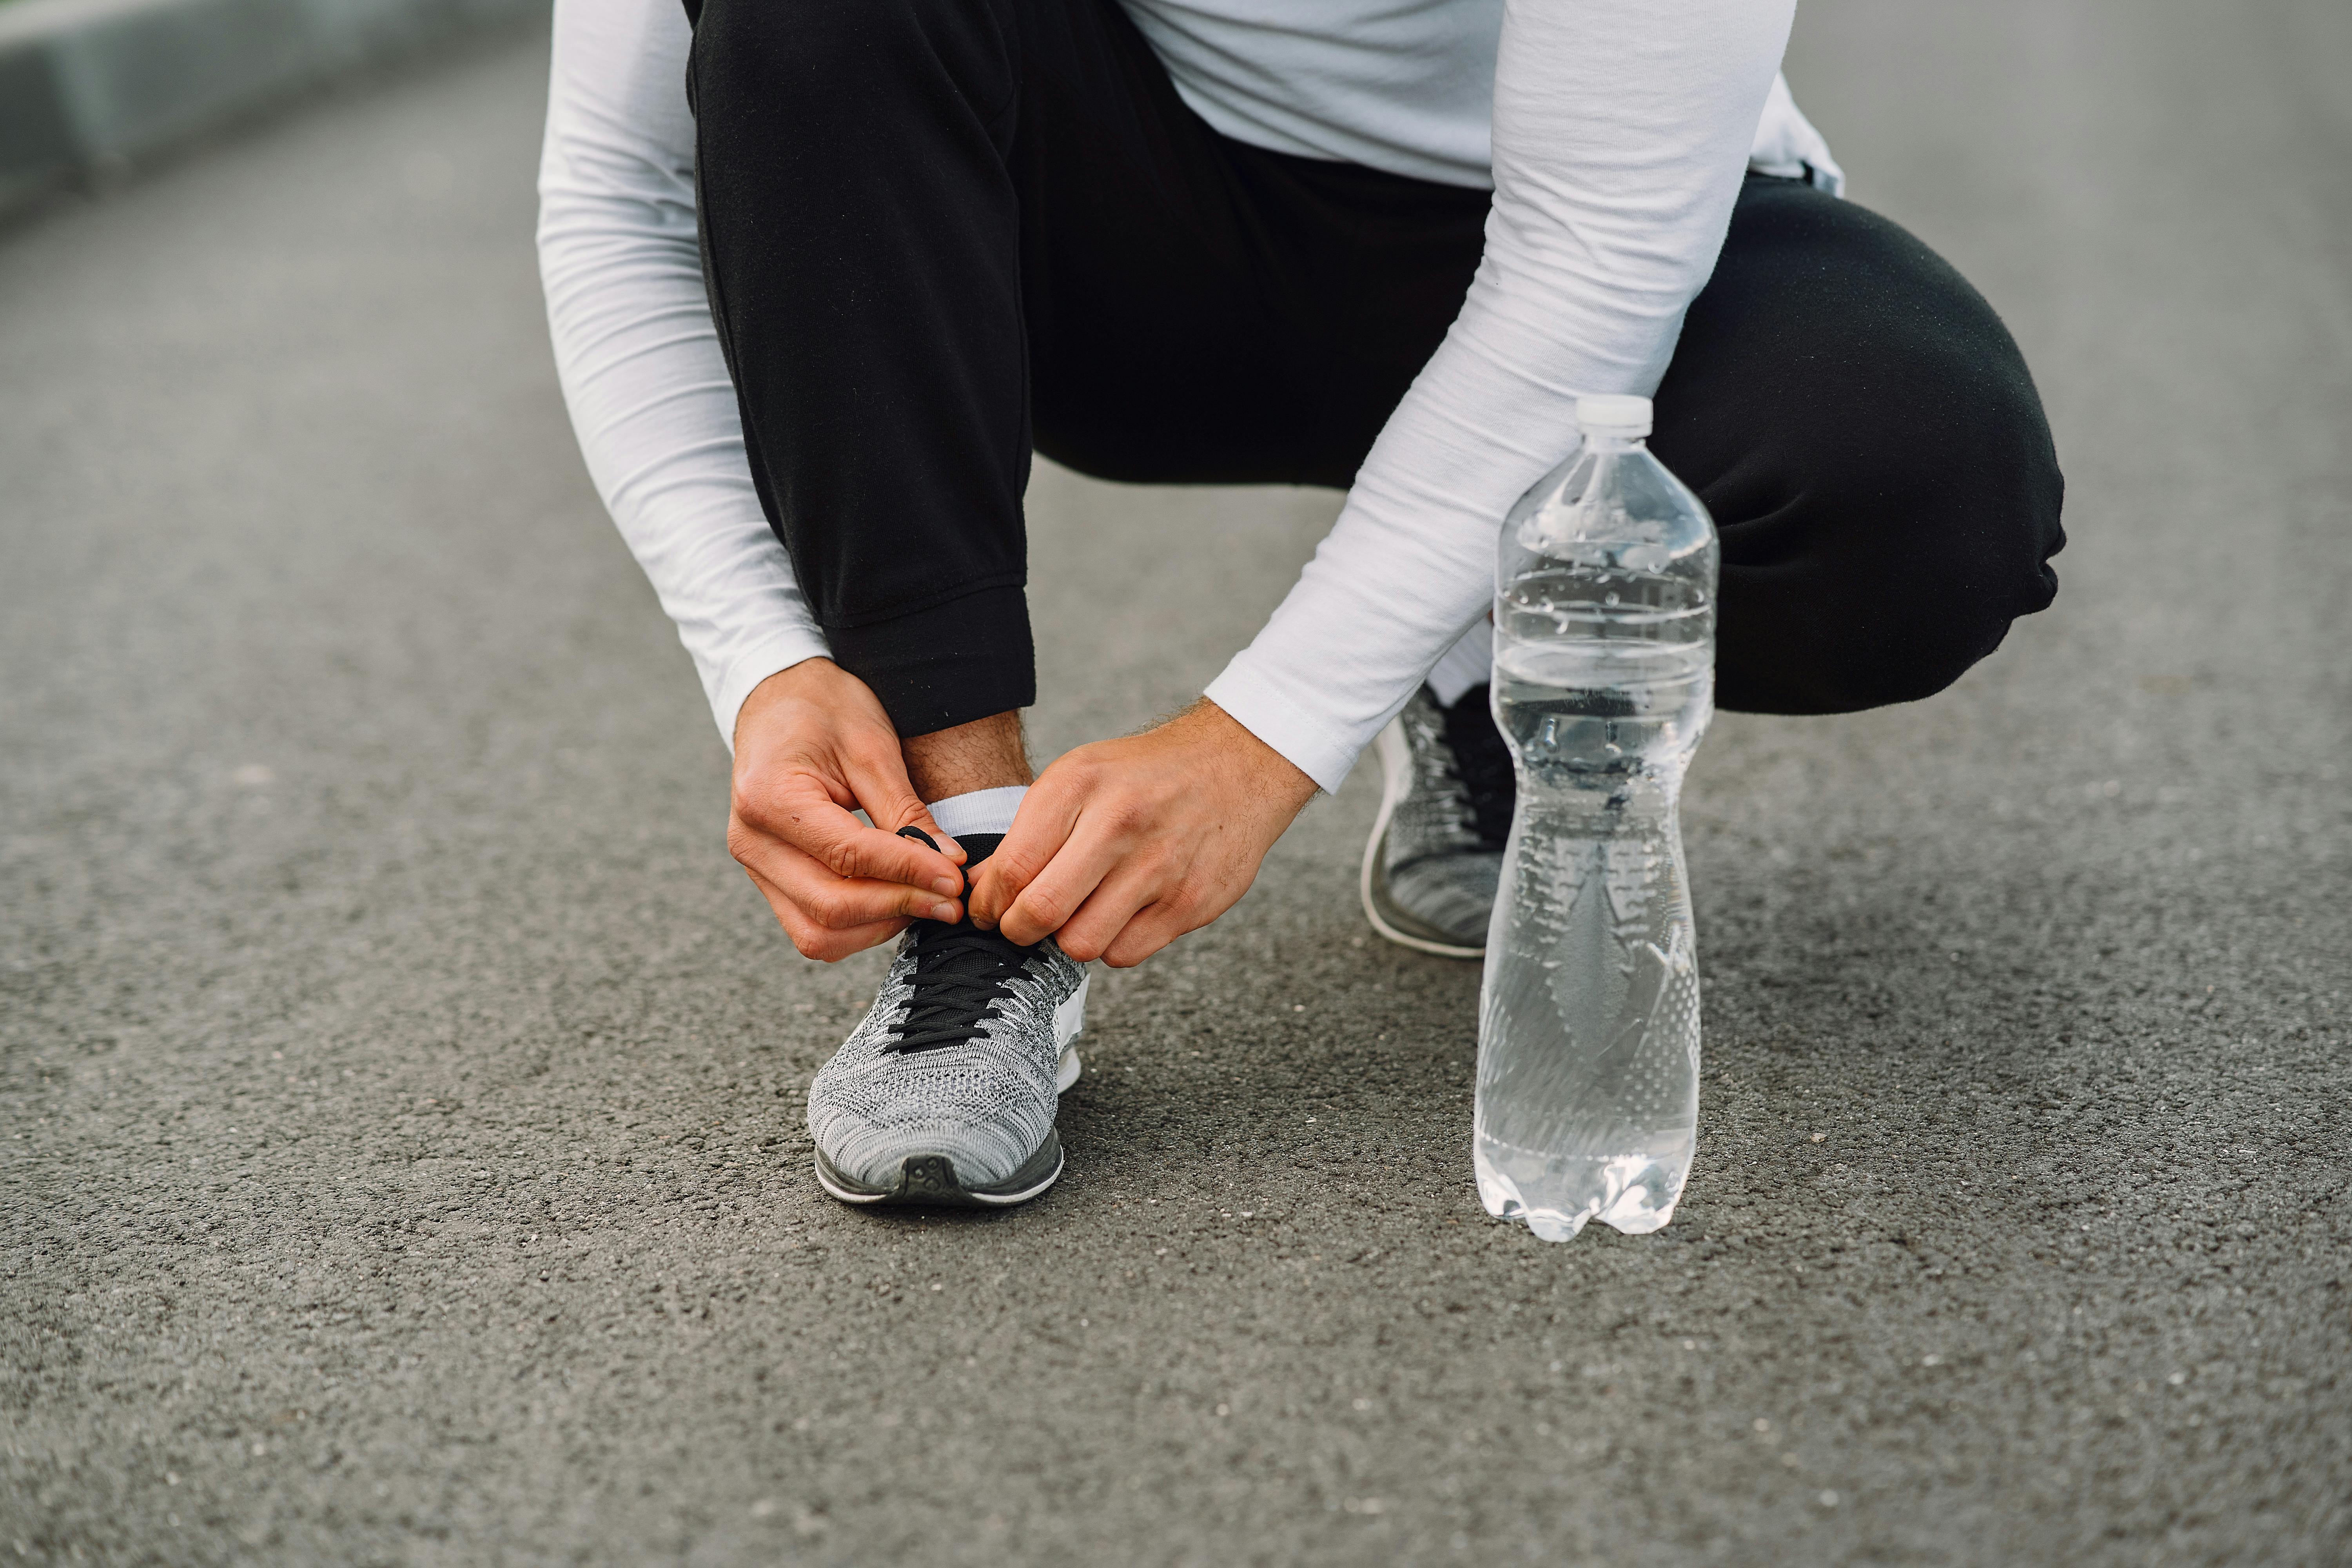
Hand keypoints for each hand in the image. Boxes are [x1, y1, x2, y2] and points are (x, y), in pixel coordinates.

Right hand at [728, 659, 967, 960]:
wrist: (777, 699)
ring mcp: (756, 866)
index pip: (848, 856)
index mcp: (768, 799)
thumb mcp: (871, 747)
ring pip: (818, 933)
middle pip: (830, 907)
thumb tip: (948, 864)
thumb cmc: (824, 710)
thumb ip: (906, 810)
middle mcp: (751, 842)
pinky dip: (859, 926)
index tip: (955, 878)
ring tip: (927, 901)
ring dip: (879, 926)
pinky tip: (896, 901)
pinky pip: (812, 927)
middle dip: (899, 907)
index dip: (908, 872)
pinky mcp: (769, 880)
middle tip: (952, 901)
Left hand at [966, 700, 1317, 966]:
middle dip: (1018, 929)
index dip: (990, 901)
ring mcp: (1161, 866)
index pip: (1013, 868)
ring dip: (1068, 939)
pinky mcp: (1191, 902)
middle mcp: (1121, 823)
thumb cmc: (1143, 777)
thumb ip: (1028, 831)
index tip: (990, 909)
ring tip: (1077, 914)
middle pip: (1041, 912)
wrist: (1235, 766)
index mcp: (1081, 785)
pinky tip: (1119, 913)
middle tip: (1022, 924)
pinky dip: (1112, 944)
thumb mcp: (1079, 777)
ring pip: (1081, 944)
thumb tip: (978, 887)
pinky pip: (1125, 953)